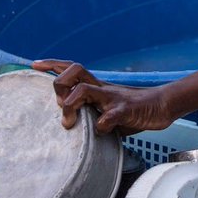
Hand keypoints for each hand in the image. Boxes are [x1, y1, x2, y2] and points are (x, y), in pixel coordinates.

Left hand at [31, 60, 175, 134]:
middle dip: (58, 83)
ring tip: (68, 123)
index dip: (52, 64)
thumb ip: (91, 114)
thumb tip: (72, 128)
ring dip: (70, 105)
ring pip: (84, 89)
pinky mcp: (125, 111)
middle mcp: (102, 89)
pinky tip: (102, 132)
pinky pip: (108, 117)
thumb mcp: (107, 110)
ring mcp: (113, 98)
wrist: (162, 107)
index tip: (34, 65)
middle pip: (74, 70)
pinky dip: (101, 127)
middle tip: (57, 104)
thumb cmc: (133, 111)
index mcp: (97, 87)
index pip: (72, 68)